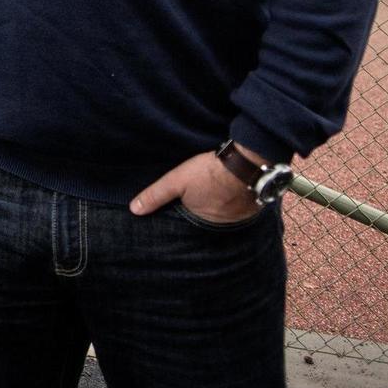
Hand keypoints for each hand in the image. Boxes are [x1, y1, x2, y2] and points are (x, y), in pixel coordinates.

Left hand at [130, 148, 261, 221]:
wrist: (244, 162)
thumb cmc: (208, 172)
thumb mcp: (176, 181)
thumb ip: (155, 196)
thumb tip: (134, 210)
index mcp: (201, 223)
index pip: (189, 224)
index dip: (186, 215)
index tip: (184, 208)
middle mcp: (222, 225)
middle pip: (208, 219)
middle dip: (204, 211)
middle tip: (201, 197)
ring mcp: (239, 217)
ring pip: (224, 213)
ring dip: (220, 206)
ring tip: (214, 193)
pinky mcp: (252, 207)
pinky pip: (240, 208)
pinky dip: (235, 201)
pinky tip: (231, 190)